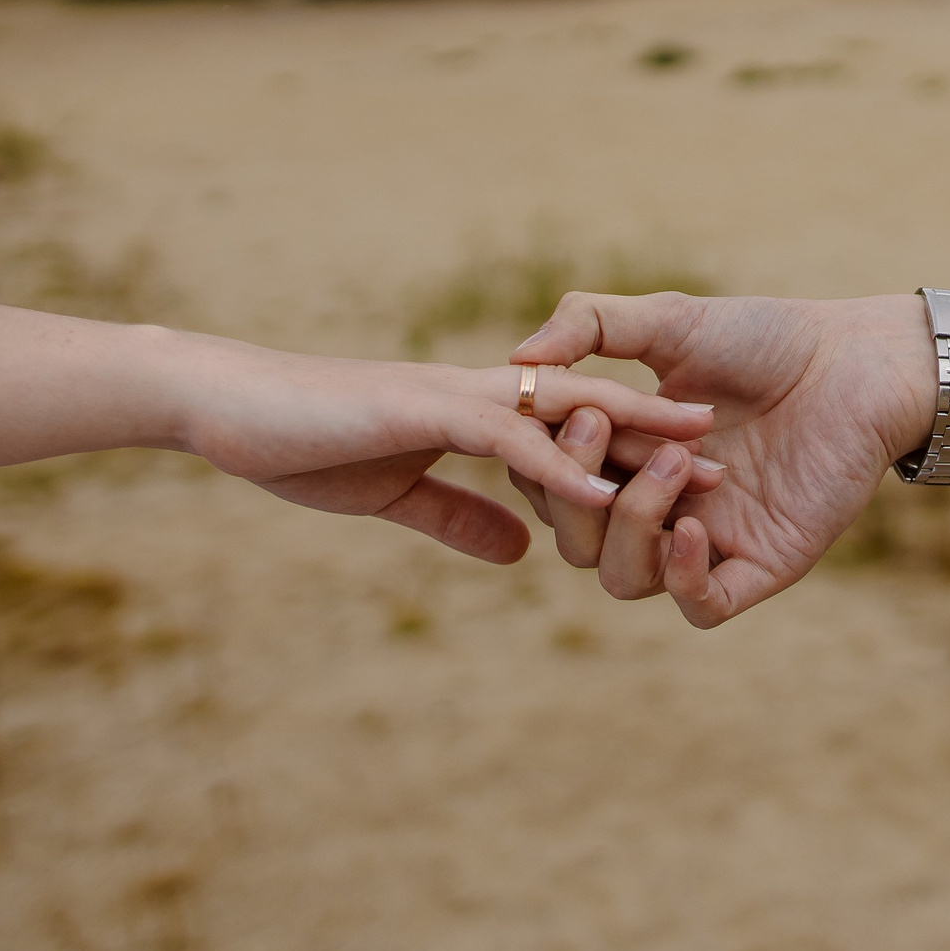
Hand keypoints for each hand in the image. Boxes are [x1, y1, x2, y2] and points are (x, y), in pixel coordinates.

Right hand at [167, 333, 717, 563]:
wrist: (221, 403)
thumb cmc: (294, 442)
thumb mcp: (393, 492)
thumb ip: (459, 515)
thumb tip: (522, 550)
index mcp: (473, 413)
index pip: (567, 427)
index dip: (627, 447)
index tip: (685, 471)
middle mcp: (479, 400)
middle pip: (591, 411)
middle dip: (659, 435)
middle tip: (727, 455)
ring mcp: (456, 403)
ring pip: (566, 418)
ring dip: (633, 445)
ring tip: (700, 467)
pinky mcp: (426, 416)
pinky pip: (506, 441)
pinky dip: (557, 467)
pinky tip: (606, 493)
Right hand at [509, 292, 936, 624]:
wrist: (858, 361)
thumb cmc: (768, 337)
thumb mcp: (667, 321)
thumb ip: (589, 327)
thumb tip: (517, 361)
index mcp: (627, 455)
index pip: (553, 483)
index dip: (545, 458)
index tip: (568, 408)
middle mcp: (658, 505)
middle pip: (575, 539)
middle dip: (577, 488)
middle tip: (602, 427)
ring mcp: (706, 540)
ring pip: (623, 579)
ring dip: (631, 522)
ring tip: (674, 461)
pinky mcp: (758, 566)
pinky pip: (699, 605)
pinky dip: (680, 575)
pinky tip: (691, 526)